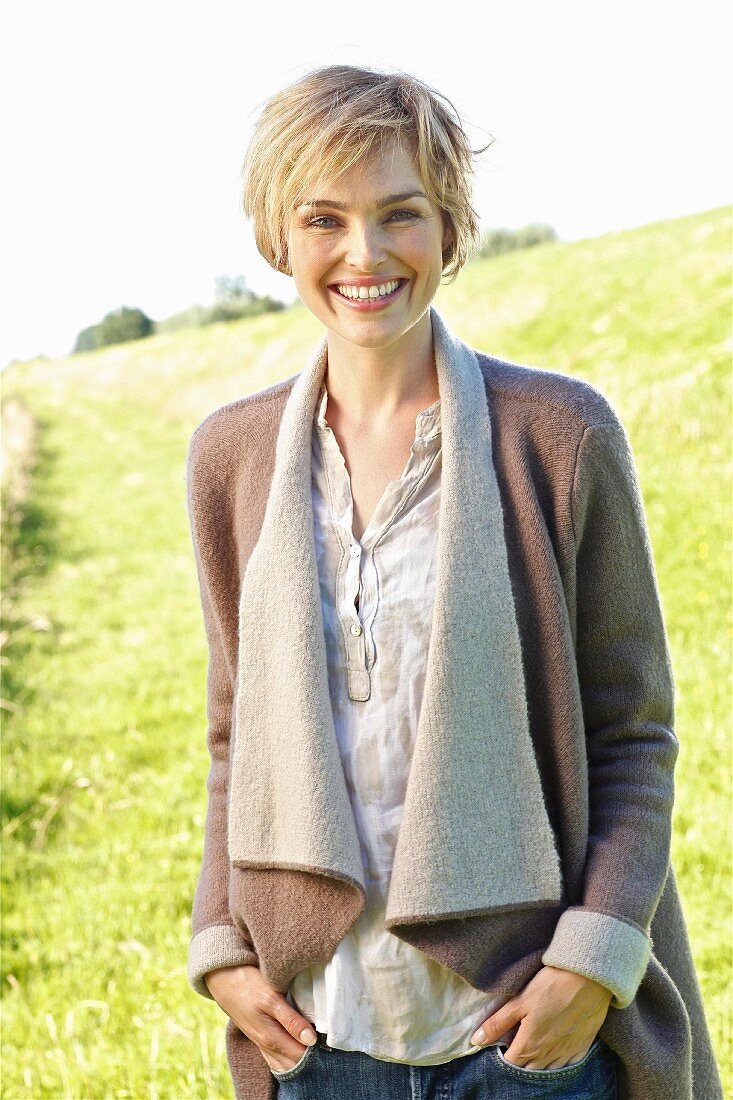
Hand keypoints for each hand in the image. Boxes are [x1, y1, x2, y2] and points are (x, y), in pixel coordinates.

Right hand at [204, 964, 317, 1072]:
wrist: (223, 978)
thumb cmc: (249, 985)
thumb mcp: (271, 999)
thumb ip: (291, 1021)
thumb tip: (311, 1041)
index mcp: (272, 1038)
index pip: (302, 1056)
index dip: (318, 1051)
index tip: (331, 1040)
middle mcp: (267, 1045)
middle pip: (294, 1062)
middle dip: (312, 1056)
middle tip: (328, 1043)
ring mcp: (262, 1041)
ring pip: (286, 1060)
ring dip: (301, 1055)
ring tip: (317, 1044)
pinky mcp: (259, 1035)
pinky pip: (277, 1054)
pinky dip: (289, 1054)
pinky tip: (299, 1046)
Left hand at [470, 965, 611, 1069]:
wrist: (588, 979)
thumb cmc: (551, 986)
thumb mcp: (520, 1001)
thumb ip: (498, 1023)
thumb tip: (476, 1040)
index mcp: (530, 1045)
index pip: (511, 1063)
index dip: (503, 1055)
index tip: (500, 1044)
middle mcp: (549, 1055)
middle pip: (529, 1069)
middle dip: (520, 1062)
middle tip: (516, 1044)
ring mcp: (567, 1053)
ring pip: (548, 1069)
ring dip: (538, 1064)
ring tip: (533, 1048)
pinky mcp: (582, 1047)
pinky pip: (567, 1065)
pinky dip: (558, 1062)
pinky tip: (554, 1050)